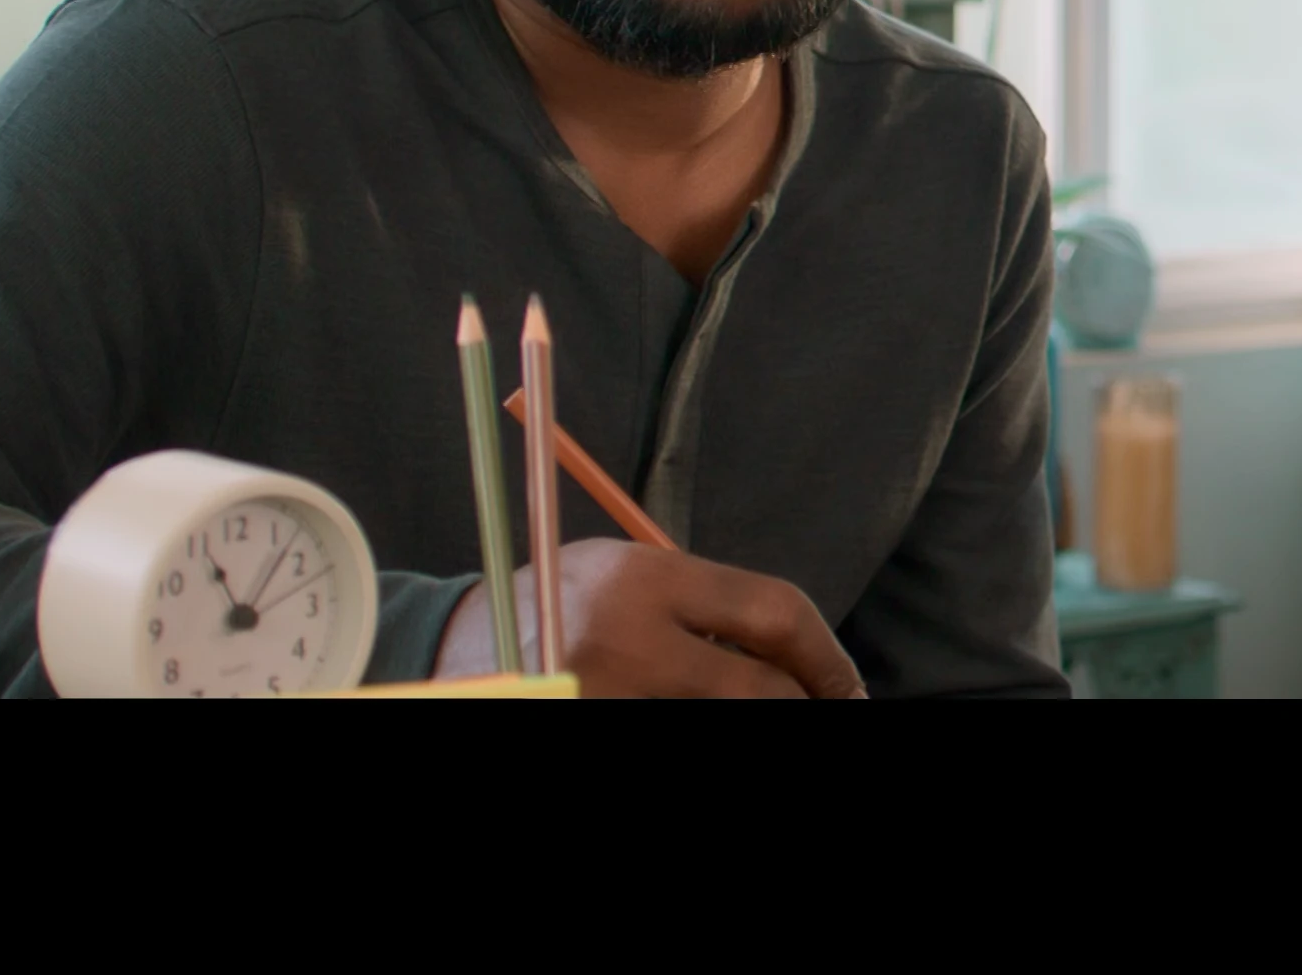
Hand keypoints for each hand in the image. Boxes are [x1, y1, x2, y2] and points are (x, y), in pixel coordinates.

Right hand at [436, 541, 865, 697]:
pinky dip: (703, 720)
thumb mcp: (633, 575)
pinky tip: (704, 710)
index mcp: (648, 578)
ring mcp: (603, 692)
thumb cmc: (565, 606)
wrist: (455, 647)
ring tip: (777, 706)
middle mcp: (628, 641)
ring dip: (757, 716)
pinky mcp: (584, 712)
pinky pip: (675, 725)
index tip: (846, 687)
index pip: (775, 614)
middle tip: (825, 709)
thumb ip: (708, 609)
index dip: (828, 659)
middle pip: (758, 689)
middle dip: (803, 705)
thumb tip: (801, 662)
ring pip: (721, 716)